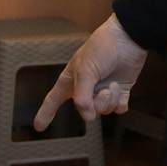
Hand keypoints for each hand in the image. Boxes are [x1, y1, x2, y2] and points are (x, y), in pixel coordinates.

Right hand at [32, 14, 147, 126]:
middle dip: (96, 102)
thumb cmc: (102, 48)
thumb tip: (88, 117)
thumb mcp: (85, 71)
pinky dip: (120, 102)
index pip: (53, 99)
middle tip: (102, 89)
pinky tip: (120, 90)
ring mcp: (103, 90)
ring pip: (103, 111)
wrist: (128, 39)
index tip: (38, 126)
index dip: (45, 113)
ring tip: (113, 84)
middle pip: (85, 111)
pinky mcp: (120, 91)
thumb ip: (82, 97)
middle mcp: (85, 88)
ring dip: (110, 99)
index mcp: (71, 80)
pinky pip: (118, 108)